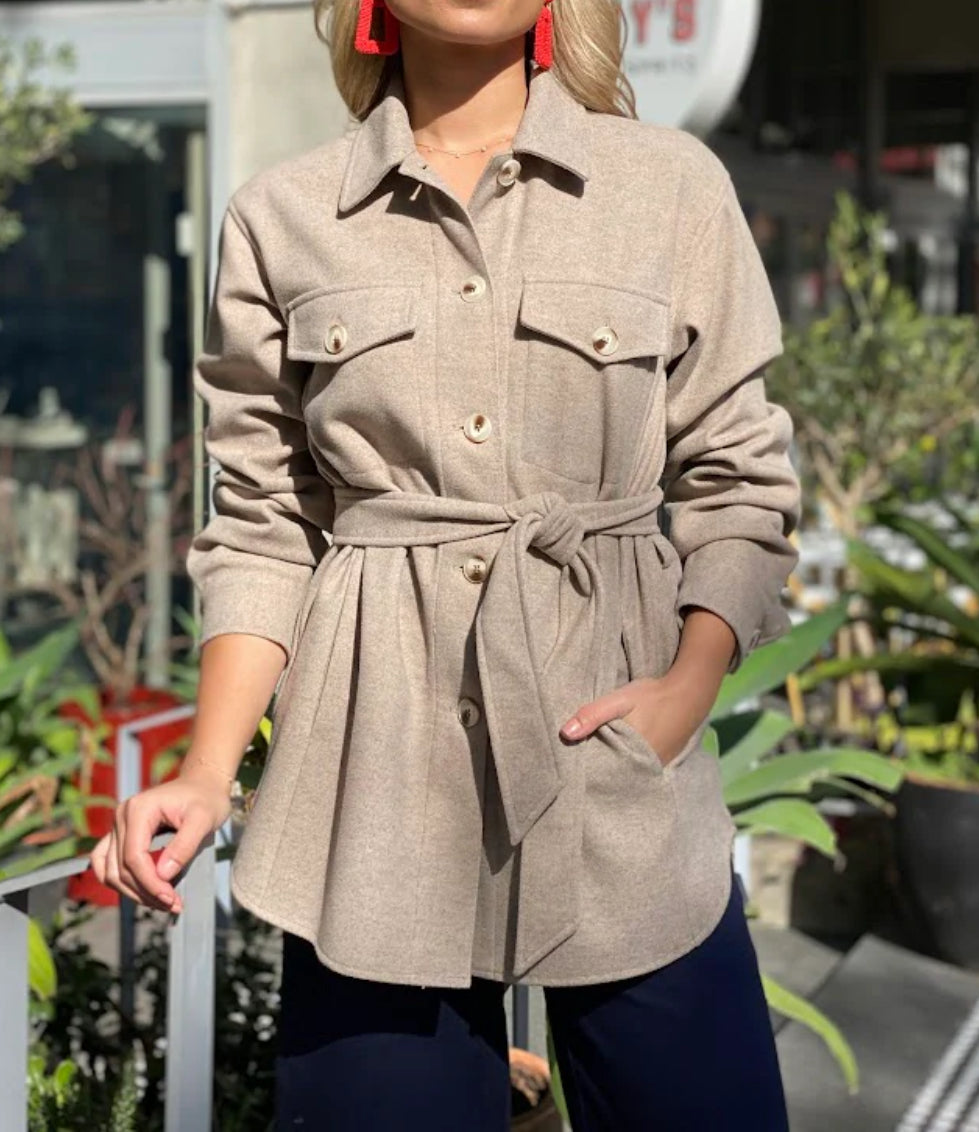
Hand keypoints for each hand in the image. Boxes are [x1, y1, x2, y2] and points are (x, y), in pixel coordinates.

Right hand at [89, 770, 231, 913]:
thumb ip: (184, 846)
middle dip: (146, 892)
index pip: (134, 857)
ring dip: (133, 893)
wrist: (202, 785)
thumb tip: (162, 875)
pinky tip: (144, 893)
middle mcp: (121, 817)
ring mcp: (117, 826)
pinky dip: (122, 883)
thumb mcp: (204, 820)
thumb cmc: (206, 799)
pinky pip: (108, 865)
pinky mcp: (120, 835)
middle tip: (173, 905)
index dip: (150, 883)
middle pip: (121, 868)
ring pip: (111, 872)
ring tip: (162, 903)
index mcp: (138, 809)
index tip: (171, 899)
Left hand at [559, 670, 714, 766]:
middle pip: (615, 776)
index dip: (587, 774)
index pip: (603, 775)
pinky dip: (629, 764)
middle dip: (600, 774)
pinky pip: (640, 768)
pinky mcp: (663, 761)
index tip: (572, 773)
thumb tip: (565, 733)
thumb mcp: (618, 700)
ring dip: (614, 769)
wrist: (689, 694)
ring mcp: (656, 767)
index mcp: (631, 757)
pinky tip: (620, 757)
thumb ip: (592, 715)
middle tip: (580, 772)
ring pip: (628, 773)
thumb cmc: (651, 696)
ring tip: (596, 765)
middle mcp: (645, 767)